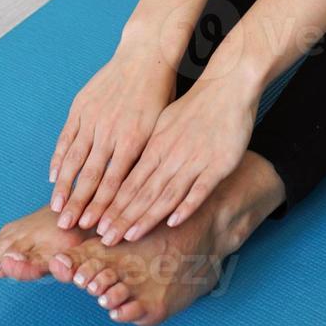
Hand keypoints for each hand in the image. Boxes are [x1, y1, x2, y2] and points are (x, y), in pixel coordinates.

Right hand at [48, 44, 176, 230]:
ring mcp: (92, 118)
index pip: (114, 182)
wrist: (145, 56)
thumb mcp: (159, 127)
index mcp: (133, 139)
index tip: (93, 229)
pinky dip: (58, 158)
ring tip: (56, 208)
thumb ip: (145, 157)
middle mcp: (110, 131)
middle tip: (67, 227)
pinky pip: (66, 137)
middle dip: (79, 205)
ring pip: (74, 159)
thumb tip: (136, 191)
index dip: (102, 207)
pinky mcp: (80, 107)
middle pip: (91, 175)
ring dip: (64, 186)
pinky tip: (53, 177)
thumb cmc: (159, 94)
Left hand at [94, 70, 259, 245]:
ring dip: (147, 217)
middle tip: (105, 239)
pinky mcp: (218, 164)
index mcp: (155, 145)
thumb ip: (148, 149)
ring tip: (130, 236)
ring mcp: (194, 159)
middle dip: (122, 217)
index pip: (128, 181)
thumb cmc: (195, 106)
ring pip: (166, 193)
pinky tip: (173, 222)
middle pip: (142, 191)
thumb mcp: (164, 124)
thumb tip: (127, 170)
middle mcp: (170, 154)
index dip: (112, 205)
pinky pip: (200, 189)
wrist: (228, 87)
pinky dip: (186, 206)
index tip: (97, 225)